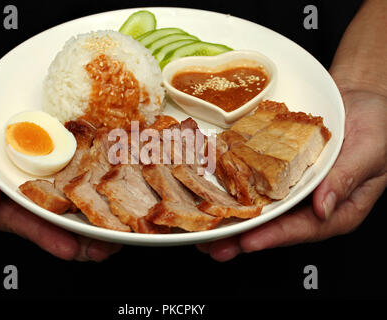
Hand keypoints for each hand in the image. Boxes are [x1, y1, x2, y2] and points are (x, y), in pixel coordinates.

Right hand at [0, 93, 120, 261]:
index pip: (25, 225)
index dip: (50, 238)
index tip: (72, 249)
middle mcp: (19, 197)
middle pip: (53, 222)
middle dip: (81, 238)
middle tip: (108, 246)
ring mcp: (36, 181)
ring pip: (66, 204)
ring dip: (93, 216)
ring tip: (118, 229)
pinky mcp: (48, 164)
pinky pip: (69, 177)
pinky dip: (90, 185)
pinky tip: (110, 190)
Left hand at [197, 90, 386, 261]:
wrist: (358, 98)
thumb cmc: (376, 124)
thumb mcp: (370, 149)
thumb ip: (347, 178)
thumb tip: (323, 208)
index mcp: (339, 206)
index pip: (305, 228)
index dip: (275, 236)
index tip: (249, 242)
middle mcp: (311, 202)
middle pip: (276, 225)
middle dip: (242, 238)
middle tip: (214, 247)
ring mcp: (293, 188)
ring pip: (261, 209)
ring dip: (232, 221)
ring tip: (205, 233)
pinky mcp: (279, 172)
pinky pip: (257, 184)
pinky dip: (235, 192)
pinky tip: (214, 198)